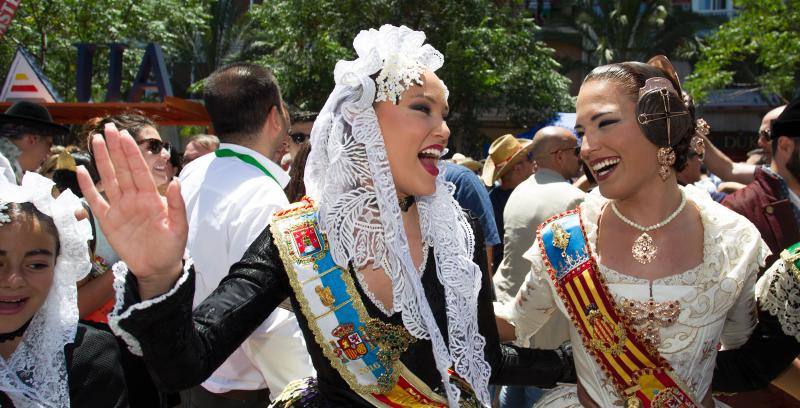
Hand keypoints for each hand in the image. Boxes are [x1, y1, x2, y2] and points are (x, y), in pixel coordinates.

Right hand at [77, 123, 186, 298]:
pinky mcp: (109, 221)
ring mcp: (120, 208)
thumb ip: (177, 205)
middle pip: (122, 169)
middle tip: (108, 128)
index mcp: (151, 197)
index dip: (131, 152)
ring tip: (94, 140)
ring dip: (102, 160)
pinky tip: (82, 172)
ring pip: (109, 179)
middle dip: (115, 148)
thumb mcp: (179, 227)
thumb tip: (177, 181)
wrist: (158, 267)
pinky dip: (88, 187)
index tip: (125, 135)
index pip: (139, 170)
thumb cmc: (171, 246)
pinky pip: (96, 201)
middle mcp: (134, 198)